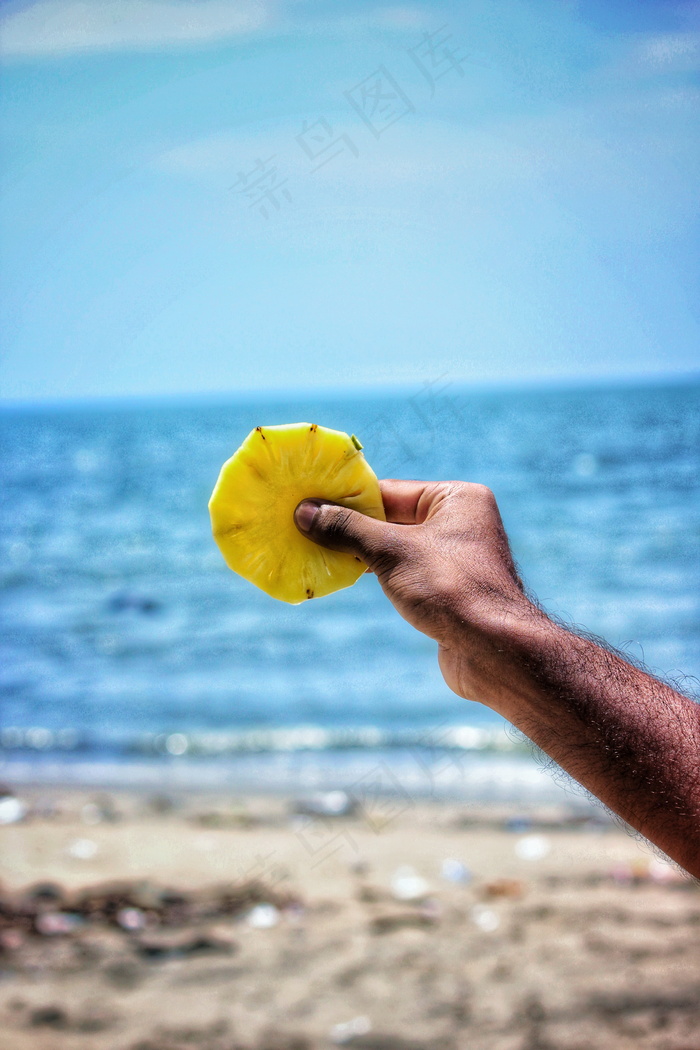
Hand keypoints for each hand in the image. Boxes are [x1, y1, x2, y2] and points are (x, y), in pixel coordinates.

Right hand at [295, 480, 536, 707]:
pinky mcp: (448, 589)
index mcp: (458, 498)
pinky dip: (374, 573)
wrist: (493, 651)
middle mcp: (461, 523)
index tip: (308, 502)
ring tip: (314, 551)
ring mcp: (455, 558)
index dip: (346, 498)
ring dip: (359, 552)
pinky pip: (402, 572)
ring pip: (395, 547)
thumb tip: (305, 512)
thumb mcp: (391, 552)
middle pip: (391, 518)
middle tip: (303, 526)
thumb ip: (347, 529)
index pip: (390, 491)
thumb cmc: (448, 588)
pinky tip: (343, 576)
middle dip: (350, 526)